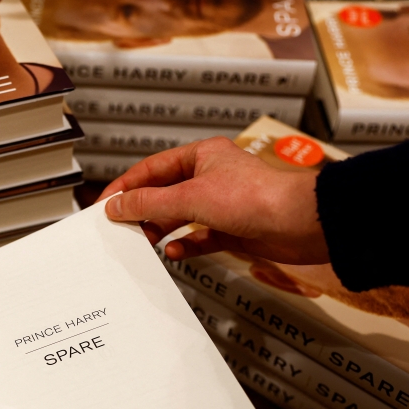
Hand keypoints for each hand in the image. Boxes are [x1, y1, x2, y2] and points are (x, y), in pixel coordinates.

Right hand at [98, 137, 329, 264]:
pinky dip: (185, 245)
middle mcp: (210, 177)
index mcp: (201, 156)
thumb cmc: (258, 198)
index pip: (150, 169)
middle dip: (142, 212)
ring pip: (179, 216)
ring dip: (161, 230)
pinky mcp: (233, 229)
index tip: (104, 206)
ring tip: (143, 243)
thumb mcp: (191, 198)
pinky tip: (174, 252)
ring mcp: (222, 204)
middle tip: (120, 229)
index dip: (125, 187)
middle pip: (163, 194)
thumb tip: (117, 206)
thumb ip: (149, 203)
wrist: (304, 223)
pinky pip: (199, 237)